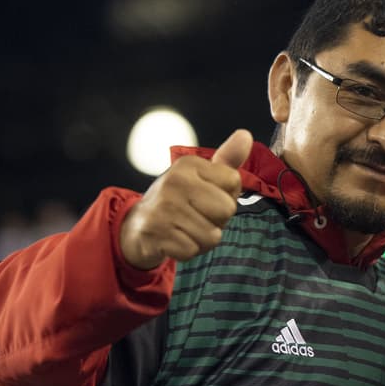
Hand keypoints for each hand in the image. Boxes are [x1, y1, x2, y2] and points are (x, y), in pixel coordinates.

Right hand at [119, 129, 250, 269]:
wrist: (138, 225)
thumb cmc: (180, 200)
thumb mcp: (202, 176)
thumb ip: (227, 159)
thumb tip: (246, 135)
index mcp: (189, 164)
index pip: (235, 181)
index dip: (226, 195)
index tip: (206, 196)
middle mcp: (174, 181)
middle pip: (227, 209)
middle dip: (217, 220)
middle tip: (196, 215)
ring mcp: (163, 207)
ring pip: (212, 235)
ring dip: (203, 238)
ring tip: (185, 228)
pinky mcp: (155, 232)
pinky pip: (192, 250)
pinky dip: (187, 250)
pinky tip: (175, 239)